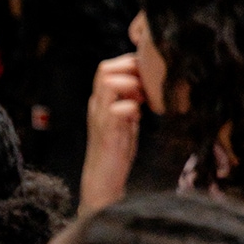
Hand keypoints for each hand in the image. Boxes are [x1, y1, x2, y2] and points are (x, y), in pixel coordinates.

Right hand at [79, 53, 144, 213]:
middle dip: (130, 69)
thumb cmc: (115, 152)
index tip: (146, 74)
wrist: (102, 180)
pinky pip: (117, 109)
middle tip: (146, 83)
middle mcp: (96, 106)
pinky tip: (139, 116)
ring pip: (108, 84)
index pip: (107, 67)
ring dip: (131, 85)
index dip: (128, 63)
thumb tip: (147, 86)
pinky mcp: (107, 133)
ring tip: (142, 98)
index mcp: (100, 101)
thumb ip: (131, 102)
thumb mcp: (125, 120)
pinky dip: (131, 107)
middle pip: (105, 69)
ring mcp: (100, 118)